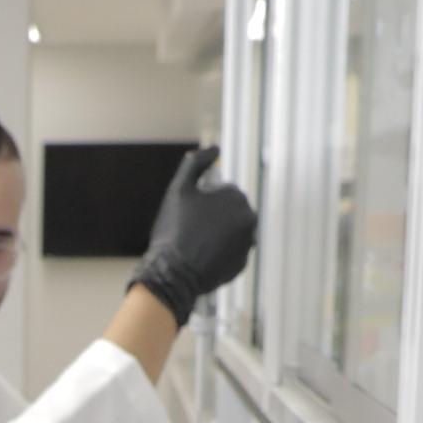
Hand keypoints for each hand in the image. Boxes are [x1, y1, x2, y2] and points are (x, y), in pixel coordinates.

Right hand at [128, 145, 258, 320]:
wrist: (173, 273)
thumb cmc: (174, 230)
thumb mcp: (179, 189)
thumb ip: (196, 163)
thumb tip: (214, 148)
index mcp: (236, 197)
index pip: (221, 191)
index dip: (202, 200)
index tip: (189, 213)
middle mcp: (249, 218)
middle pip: (229, 212)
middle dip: (213, 217)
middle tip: (190, 230)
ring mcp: (248, 243)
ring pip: (231, 232)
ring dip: (217, 234)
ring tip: (195, 244)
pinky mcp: (242, 264)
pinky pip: (230, 253)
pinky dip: (219, 253)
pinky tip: (201, 258)